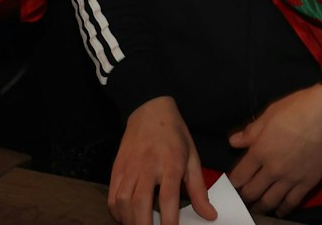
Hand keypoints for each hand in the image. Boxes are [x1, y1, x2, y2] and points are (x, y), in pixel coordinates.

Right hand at [108, 97, 215, 224]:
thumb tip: (209, 215)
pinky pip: (112, 195)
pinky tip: (126, 218)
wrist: (150, 109)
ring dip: (130, 221)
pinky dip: (117, 212)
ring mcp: (129, 167)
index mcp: (170, 163)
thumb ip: (199, 190)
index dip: (169, 221)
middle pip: (140, 203)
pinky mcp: (116, 168)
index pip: (168, 198)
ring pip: (123, 201)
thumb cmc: (174, 135)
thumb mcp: (192, 158)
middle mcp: (147, 166)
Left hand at [227, 84, 321, 215]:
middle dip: (244, 197)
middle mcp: (272, 170)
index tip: (232, 184)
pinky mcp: (308, 183)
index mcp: (260, 151)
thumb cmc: (298, 108)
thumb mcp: (269, 114)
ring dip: (260, 207)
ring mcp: (290, 179)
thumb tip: (233, 142)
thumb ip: (250, 132)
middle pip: (251, 192)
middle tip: (242, 198)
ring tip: (256, 208)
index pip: (239, 176)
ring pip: (269, 202)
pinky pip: (292, 202)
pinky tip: (278, 212)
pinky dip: (283, 210)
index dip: (233, 182)